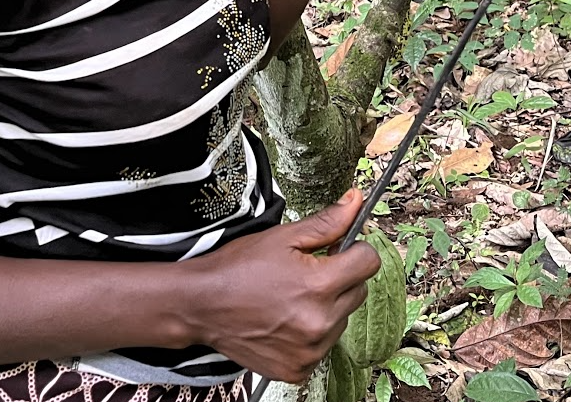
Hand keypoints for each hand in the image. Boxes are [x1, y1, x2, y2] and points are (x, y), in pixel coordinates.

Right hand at [182, 190, 379, 381]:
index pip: (368, 263)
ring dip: (326, 308)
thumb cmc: (238, 268)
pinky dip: (310, 335)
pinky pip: (322, 347)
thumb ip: (326, 222)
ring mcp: (310, 350)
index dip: (354, 250)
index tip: (337, 250)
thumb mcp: (282, 237)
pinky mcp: (299, 369)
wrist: (201, 305)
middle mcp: (320, 322)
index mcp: (319, 285)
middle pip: (358, 292)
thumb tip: (356, 201)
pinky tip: (285, 321)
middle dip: (339, 279)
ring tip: (291, 299)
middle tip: (305, 274)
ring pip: (341, 320)